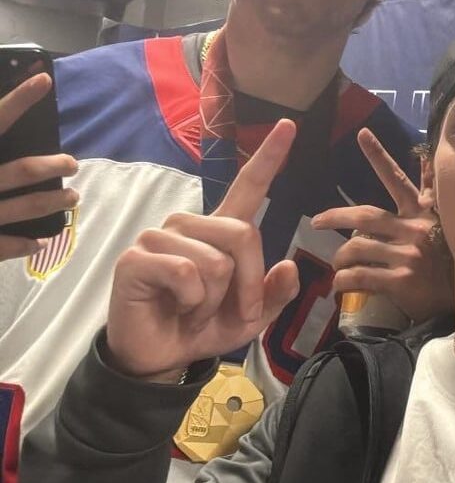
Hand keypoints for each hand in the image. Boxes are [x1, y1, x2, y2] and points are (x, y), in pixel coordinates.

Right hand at [0, 72, 77, 260]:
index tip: (44, 81)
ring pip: (24, 208)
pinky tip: (39, 242)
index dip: (19, 100)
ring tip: (72, 197)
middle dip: (51, 165)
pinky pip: (1, 246)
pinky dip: (23, 245)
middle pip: (21, 171)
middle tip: (72, 162)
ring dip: (52, 202)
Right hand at [106, 120, 299, 380]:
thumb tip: (289, 266)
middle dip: (249, 283)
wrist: (163, 357)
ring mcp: (160, 236)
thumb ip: (275, 293)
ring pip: (216, 261)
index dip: (268, 157)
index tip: (290, 126)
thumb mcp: (253, 315)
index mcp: (221, 230)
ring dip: (214, 298)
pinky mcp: (136, 256)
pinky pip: (187, 274)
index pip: (248, 186)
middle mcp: (190, 224)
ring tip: (193, 307)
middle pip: (244, 234)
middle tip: (235, 310)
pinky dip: (191, 301)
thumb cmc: (205, 326)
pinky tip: (175, 305)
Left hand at [311, 127, 452, 322]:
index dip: (379, 156)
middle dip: (334, 216)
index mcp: (421, 213)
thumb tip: (424, 157)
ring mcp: (407, 256)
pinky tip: (341, 286)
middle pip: (363, 217)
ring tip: (338, 266)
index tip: (361, 134)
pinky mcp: (400, 282)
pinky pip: (358, 277)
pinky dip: (343, 282)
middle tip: (317, 222)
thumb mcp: (444, 221)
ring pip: (355, 249)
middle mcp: (413, 230)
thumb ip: (429, 193)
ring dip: (339, 260)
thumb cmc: (449, 259)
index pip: (397, 180)